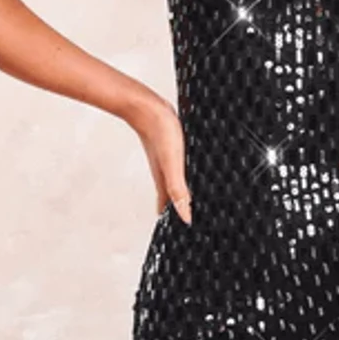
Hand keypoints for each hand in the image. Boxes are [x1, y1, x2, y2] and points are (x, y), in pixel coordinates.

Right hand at [132, 96, 191, 224]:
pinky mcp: (171, 148)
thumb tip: (186, 216)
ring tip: (192, 202)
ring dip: (182, 193)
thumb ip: (178, 190)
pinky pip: (179, 167)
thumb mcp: (173, 164)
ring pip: (176, 182)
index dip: (178, 220)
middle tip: (189, 222)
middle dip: (180, 210)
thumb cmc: (159, 133)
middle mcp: (165, 173)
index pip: (171, 208)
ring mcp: (167, 161)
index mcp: (165, 182)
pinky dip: (185, 175)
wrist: (146, 106)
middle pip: (173, 198)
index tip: (184, 233)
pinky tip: (191, 170)